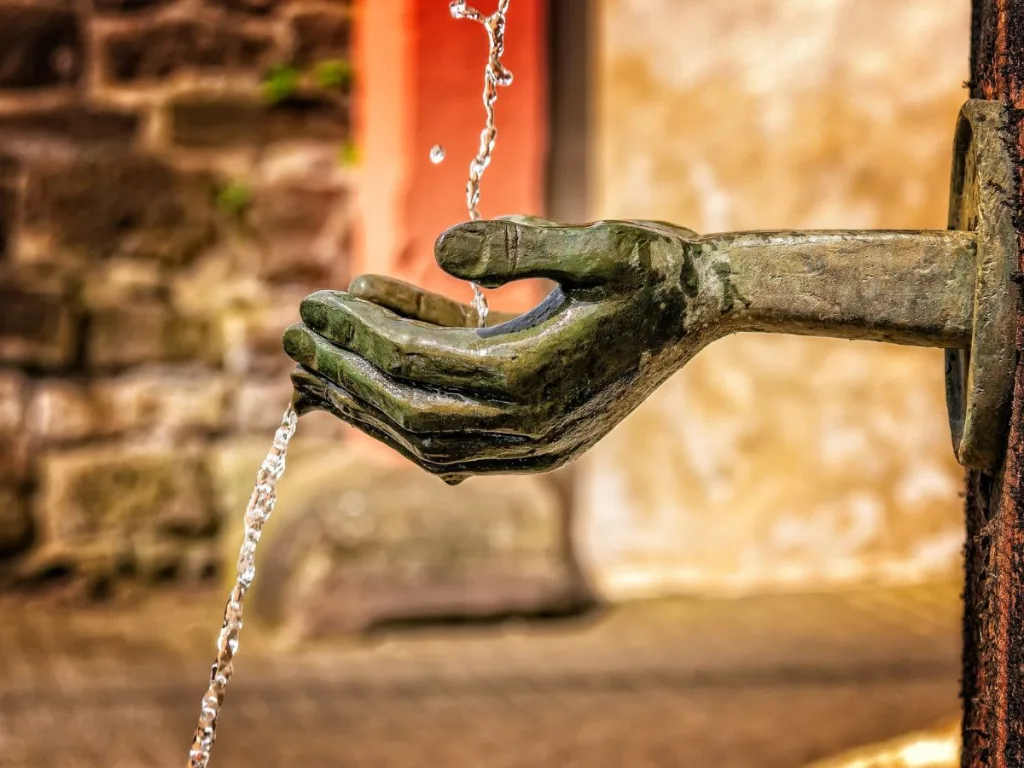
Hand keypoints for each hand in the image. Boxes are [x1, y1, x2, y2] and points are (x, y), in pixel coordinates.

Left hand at [284, 217, 727, 483]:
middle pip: (408, 410)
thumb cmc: (658, 269)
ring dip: (367, 399)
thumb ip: (522, 244)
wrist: (705, 307)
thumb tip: (439, 246)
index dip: (358, 333)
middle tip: (292, 338)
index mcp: (537, 380)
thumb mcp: (602, 242)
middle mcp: (529, 426)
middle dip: (345, 373)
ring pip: (425, 433)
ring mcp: (534, 441)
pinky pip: (456, 431)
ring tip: (315, 366)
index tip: (311, 301)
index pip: (417, 364)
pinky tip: (383, 361)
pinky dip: (411, 401)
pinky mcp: (537, 436)